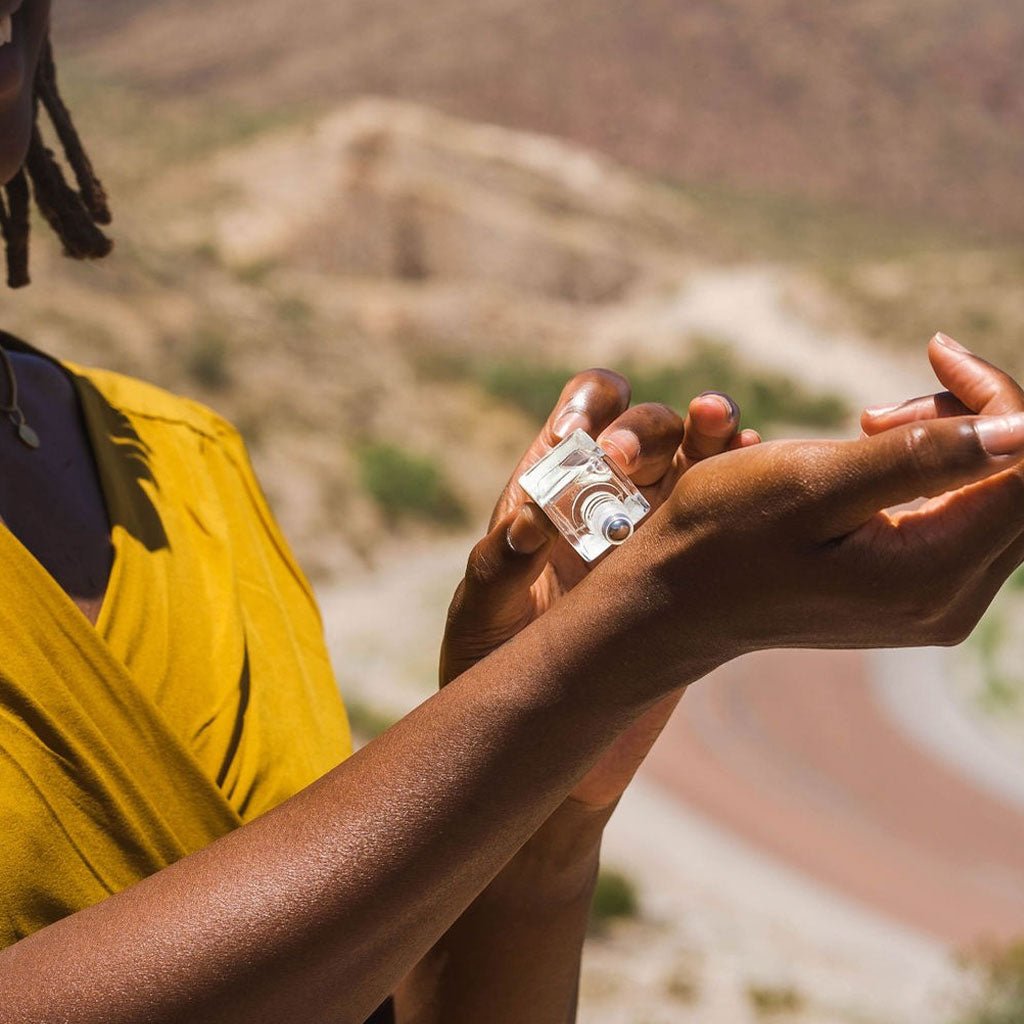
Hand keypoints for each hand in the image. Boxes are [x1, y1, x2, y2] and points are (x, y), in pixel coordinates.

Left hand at [441, 368, 757, 810]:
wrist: (553, 740)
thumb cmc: (498, 674)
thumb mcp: (482, 622)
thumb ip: (494, 573)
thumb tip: (523, 525)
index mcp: (552, 493)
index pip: (579, 415)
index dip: (589, 409)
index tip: (586, 441)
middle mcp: (610, 498)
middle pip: (646, 429)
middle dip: (645, 429)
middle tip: (627, 463)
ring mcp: (662, 528)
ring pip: (699, 455)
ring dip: (712, 429)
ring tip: (720, 422)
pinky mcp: (701, 563)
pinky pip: (733, 505)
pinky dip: (749, 474)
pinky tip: (758, 467)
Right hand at [634, 339, 1023, 666]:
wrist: (673, 599)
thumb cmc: (725, 534)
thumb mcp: (811, 483)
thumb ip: (919, 457)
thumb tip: (1023, 432)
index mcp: (929, 574)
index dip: (1000, 398)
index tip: (937, 353)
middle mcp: (949, 602)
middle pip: (1021, 486)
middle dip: (976, 420)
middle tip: (878, 410)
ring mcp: (935, 605)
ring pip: (995, 500)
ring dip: (951, 445)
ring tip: (868, 428)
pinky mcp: (916, 597)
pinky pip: (962, 521)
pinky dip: (933, 475)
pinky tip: (871, 464)